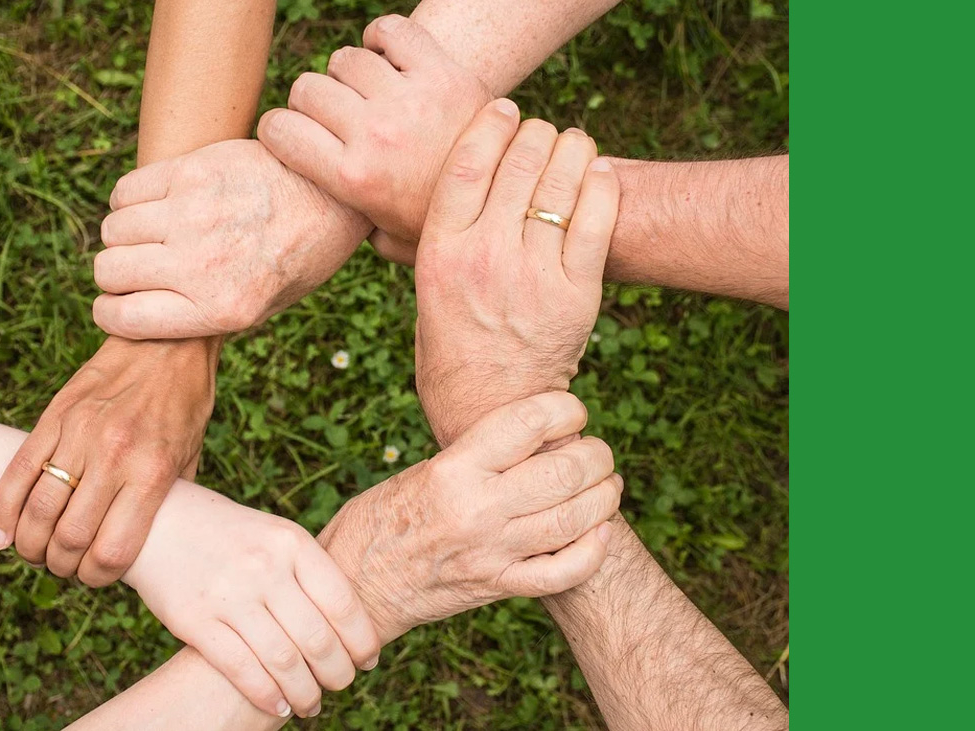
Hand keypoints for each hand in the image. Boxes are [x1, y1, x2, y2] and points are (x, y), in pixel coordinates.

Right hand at [0, 337, 216, 584]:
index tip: (95, 578)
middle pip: (69, 537)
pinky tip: (3, 534)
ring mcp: (79, 434)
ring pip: (38, 509)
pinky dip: (3, 510)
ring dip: (31, 544)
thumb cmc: (185, 404)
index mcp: (151, 473)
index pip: (111, 551)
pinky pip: (18, 471)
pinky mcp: (55, 416)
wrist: (167, 340)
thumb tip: (148, 546)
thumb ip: (167, 502)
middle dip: (61, 566)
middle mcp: (113, 456)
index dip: (97, 578)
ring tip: (36, 552)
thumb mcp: (190, 457)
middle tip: (64, 567)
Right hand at [93, 139, 370, 338]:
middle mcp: (202, 264)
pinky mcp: (192, 171)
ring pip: (113, 230)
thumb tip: (140, 315)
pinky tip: (154, 205)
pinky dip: (128, 201)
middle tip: (138, 268)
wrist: (333, 195)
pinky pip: (126, 191)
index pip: (123, 318)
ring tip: (150, 235)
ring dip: (123, 236)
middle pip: (109, 271)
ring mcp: (194, 214)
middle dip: (115, 274)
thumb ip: (203, 316)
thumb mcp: (262, 308)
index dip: (110, 313)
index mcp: (221, 309)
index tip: (116, 305)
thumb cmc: (297, 256)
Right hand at [123, 481, 380, 718]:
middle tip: (340, 686)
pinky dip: (267, 696)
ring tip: (311, 704)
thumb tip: (351, 626)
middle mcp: (264, 567)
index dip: (362, 641)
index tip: (367, 660)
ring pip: (283, 662)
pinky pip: (241, 669)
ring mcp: (228, 594)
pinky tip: (279, 706)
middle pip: (318, 639)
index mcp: (292, 542)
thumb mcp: (275, 535)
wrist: (158, 521)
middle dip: (337, 674)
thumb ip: (308, 572)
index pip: (343, 604)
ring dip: (305, 693)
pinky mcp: (195, 620)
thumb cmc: (230, 534)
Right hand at [258, 14, 492, 264]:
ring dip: (349, 74)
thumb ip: (353, 230)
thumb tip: (323, 223)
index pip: (279, 130)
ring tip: (366, 94)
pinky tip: (387, 59)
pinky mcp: (442, 72)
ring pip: (345, 60)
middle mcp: (375, 134)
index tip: (291, 136)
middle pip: (308, 89)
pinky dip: (382, 38)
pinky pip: (391, 31)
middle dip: (311, 103)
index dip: (278, 130)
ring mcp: (409, 100)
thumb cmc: (442, 222)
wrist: (511, 197)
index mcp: (353, 178)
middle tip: (333, 118)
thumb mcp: (391, 242)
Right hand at [317, 392, 620, 641]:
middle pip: (564, 471)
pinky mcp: (497, 587)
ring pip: (574, 519)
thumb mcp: (423, 471)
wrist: (355, 585)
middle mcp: (476, 509)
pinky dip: (593, 551)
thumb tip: (537, 437)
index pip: (529, 423)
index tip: (572, 411)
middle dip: (596, 455)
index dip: (566, 409)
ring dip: (604, 497)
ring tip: (607, 484)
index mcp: (453, 469)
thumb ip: (476, 456)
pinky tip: (599, 532)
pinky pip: (563, 572)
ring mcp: (491, 552)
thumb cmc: (381, 518)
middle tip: (597, 452)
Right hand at [414, 99, 617, 445]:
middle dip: (535, 133)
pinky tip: (599, 173)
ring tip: (573, 144)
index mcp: (440, 252)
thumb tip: (431, 186)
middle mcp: (485, 257)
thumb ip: (430, 240)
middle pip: (518, 163)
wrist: (490, 410)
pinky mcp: (575, 295)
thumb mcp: (424, 291)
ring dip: (572, 150)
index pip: (467, 163)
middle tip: (542, 131)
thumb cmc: (452, 348)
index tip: (504, 108)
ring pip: (561, 183)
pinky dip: (602, 186)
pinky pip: (596, 221)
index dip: (490, 124)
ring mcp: (533, 275)